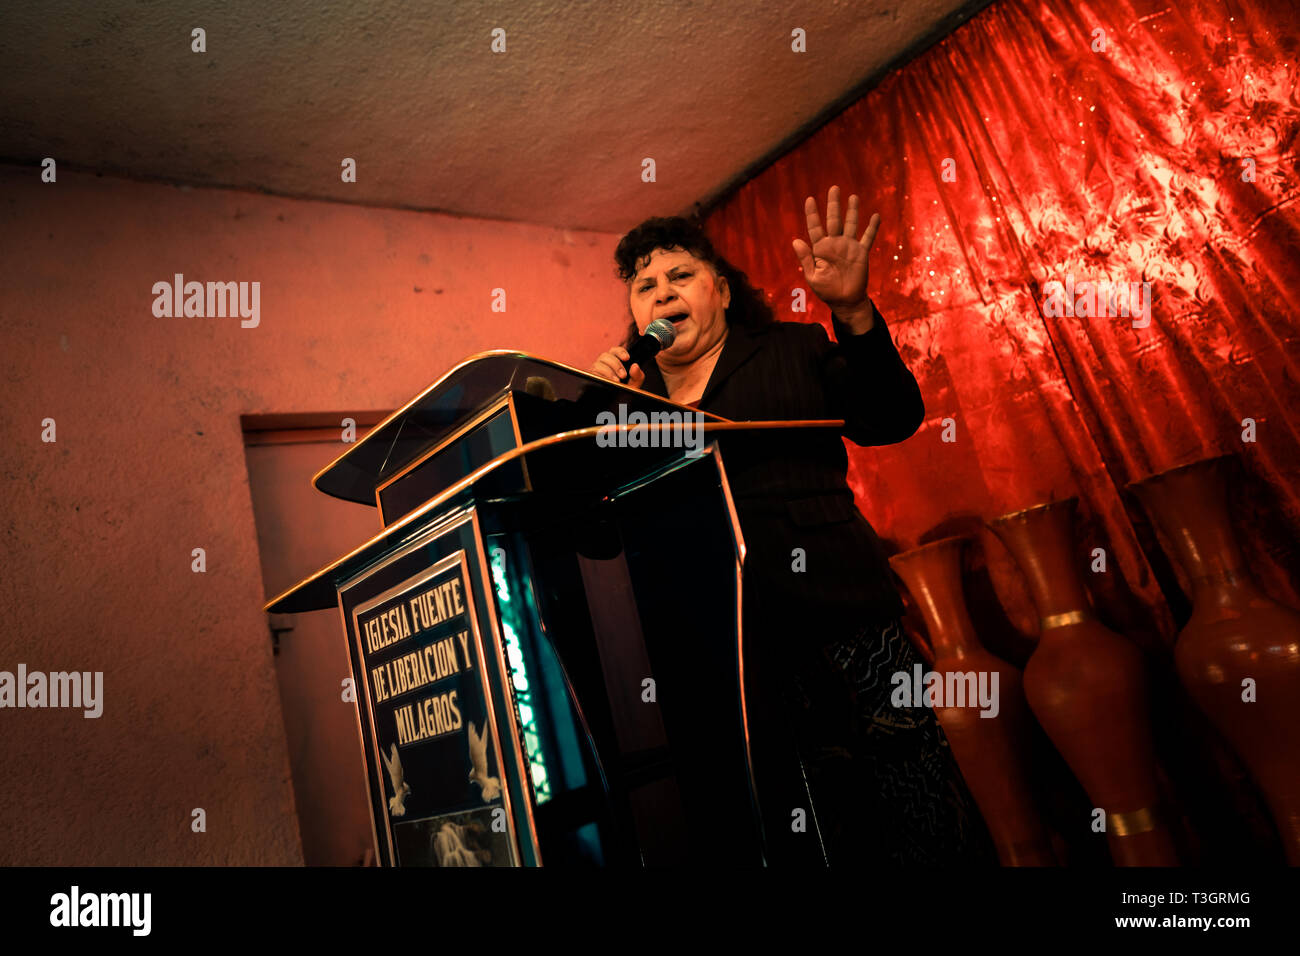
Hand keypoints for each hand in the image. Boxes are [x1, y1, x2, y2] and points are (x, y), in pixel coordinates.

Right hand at [590, 346, 644, 387]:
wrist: (617, 403)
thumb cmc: (625, 390)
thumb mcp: (634, 383)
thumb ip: (637, 375)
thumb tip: (635, 366)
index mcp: (615, 360)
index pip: (615, 351)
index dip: (620, 352)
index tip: (627, 358)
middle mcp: (604, 363)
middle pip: (606, 356)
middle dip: (616, 365)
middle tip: (623, 375)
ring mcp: (597, 370)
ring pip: (598, 364)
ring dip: (609, 372)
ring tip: (617, 381)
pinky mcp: (592, 377)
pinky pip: (593, 373)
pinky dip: (601, 376)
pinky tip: (608, 382)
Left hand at [792, 185, 880, 318]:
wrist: (844, 301)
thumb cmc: (826, 290)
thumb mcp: (812, 276)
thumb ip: (805, 258)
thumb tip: (796, 240)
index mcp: (820, 248)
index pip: (815, 227)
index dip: (812, 214)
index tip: (810, 199)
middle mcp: (834, 243)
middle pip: (834, 220)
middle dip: (833, 204)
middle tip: (834, 188)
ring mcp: (848, 246)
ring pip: (851, 224)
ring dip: (852, 211)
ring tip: (853, 197)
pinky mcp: (861, 253)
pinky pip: (867, 237)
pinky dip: (872, 227)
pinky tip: (875, 216)